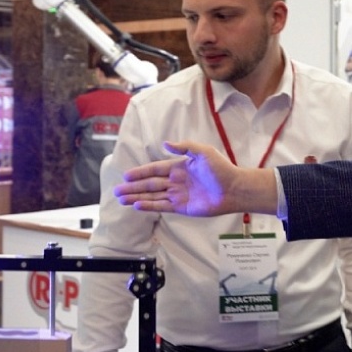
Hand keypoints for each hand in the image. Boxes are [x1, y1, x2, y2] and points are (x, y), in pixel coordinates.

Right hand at [114, 141, 277, 216]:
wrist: (233, 188)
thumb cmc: (221, 168)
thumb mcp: (203, 152)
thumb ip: (184, 147)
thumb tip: (165, 143)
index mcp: (179, 167)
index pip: (155, 169)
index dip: (140, 172)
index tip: (126, 175)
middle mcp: (176, 181)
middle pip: (150, 184)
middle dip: (133, 187)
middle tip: (117, 191)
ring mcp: (178, 195)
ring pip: (152, 196)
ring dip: (137, 197)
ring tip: (121, 199)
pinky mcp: (182, 208)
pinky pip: (162, 206)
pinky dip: (149, 206)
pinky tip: (137, 205)